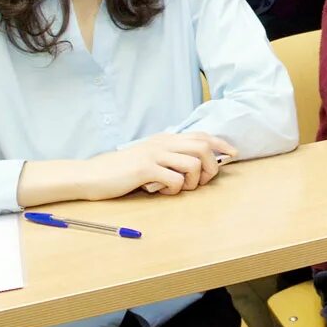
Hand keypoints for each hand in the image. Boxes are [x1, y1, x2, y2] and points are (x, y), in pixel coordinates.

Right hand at [86, 133, 236, 198]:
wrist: (92, 176)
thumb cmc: (122, 171)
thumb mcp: (149, 158)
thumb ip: (169, 157)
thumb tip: (197, 165)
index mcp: (165, 139)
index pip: (201, 135)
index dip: (221, 143)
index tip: (234, 153)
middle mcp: (163, 143)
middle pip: (203, 147)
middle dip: (212, 166)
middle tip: (202, 182)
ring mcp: (154, 155)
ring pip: (193, 164)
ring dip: (193, 181)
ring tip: (179, 188)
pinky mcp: (145, 169)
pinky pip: (175, 179)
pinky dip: (175, 189)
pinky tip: (161, 191)